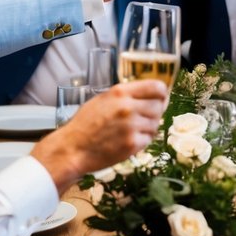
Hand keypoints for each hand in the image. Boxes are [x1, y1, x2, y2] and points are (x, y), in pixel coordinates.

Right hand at [31, 80, 166, 192]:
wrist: (73, 149)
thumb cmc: (85, 124)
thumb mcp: (103, 99)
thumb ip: (126, 96)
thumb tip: (151, 96)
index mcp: (120, 92)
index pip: (157, 87)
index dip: (162, 93)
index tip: (161, 98)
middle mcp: (128, 107)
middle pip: (159, 106)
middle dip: (155, 112)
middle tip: (143, 118)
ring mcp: (131, 126)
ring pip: (155, 124)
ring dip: (148, 127)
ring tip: (132, 130)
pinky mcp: (133, 144)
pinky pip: (149, 139)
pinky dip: (142, 140)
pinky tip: (129, 140)